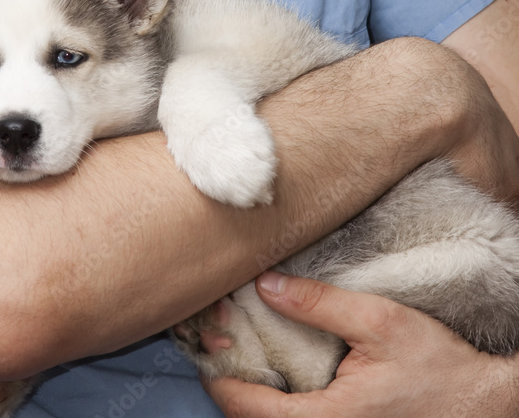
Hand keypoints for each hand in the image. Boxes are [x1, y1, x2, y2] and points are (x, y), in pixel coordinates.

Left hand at [203, 273, 518, 416]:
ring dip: (249, 390)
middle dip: (229, 379)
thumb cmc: (436, 367)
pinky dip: (274, 399)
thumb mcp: (379, 322)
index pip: (248, 408)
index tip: (208, 337)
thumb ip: (318, 304)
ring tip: (241, 345)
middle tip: (219, 334)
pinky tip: (275, 366)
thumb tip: (265, 284)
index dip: (218, 374)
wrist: (481, 406)